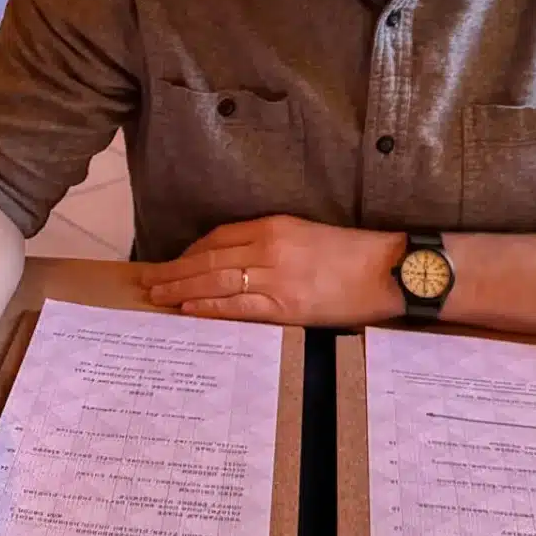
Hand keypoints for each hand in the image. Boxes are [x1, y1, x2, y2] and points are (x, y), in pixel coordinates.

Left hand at [141, 217, 403, 325]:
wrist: (388, 270)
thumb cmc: (352, 254)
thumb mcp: (306, 236)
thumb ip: (272, 244)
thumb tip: (238, 261)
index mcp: (274, 226)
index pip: (219, 237)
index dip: (190, 252)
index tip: (173, 263)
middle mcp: (269, 247)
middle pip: (208, 259)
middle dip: (173, 270)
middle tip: (147, 281)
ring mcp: (275, 277)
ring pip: (215, 282)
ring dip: (180, 289)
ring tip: (157, 296)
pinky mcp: (285, 305)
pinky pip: (237, 306)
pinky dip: (208, 307)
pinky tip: (188, 309)